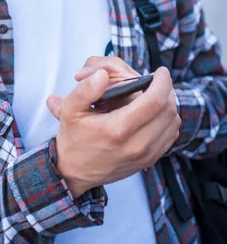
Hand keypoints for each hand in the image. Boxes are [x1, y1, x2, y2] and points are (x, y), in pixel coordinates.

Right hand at [47, 66, 179, 198]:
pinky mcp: (149, 161)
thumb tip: (103, 74)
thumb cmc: (74, 137)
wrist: (74, 171)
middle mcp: (136, 145)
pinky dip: (168, 120)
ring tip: (156, 94)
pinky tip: (155, 112)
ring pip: (173, 123)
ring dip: (169, 105)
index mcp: (118, 129)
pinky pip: (170, 136)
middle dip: (167, 90)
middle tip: (158, 80)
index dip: (162, 82)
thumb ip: (85, 89)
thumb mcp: (70, 109)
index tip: (161, 71)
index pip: (154, 101)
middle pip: (168, 111)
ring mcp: (145, 155)